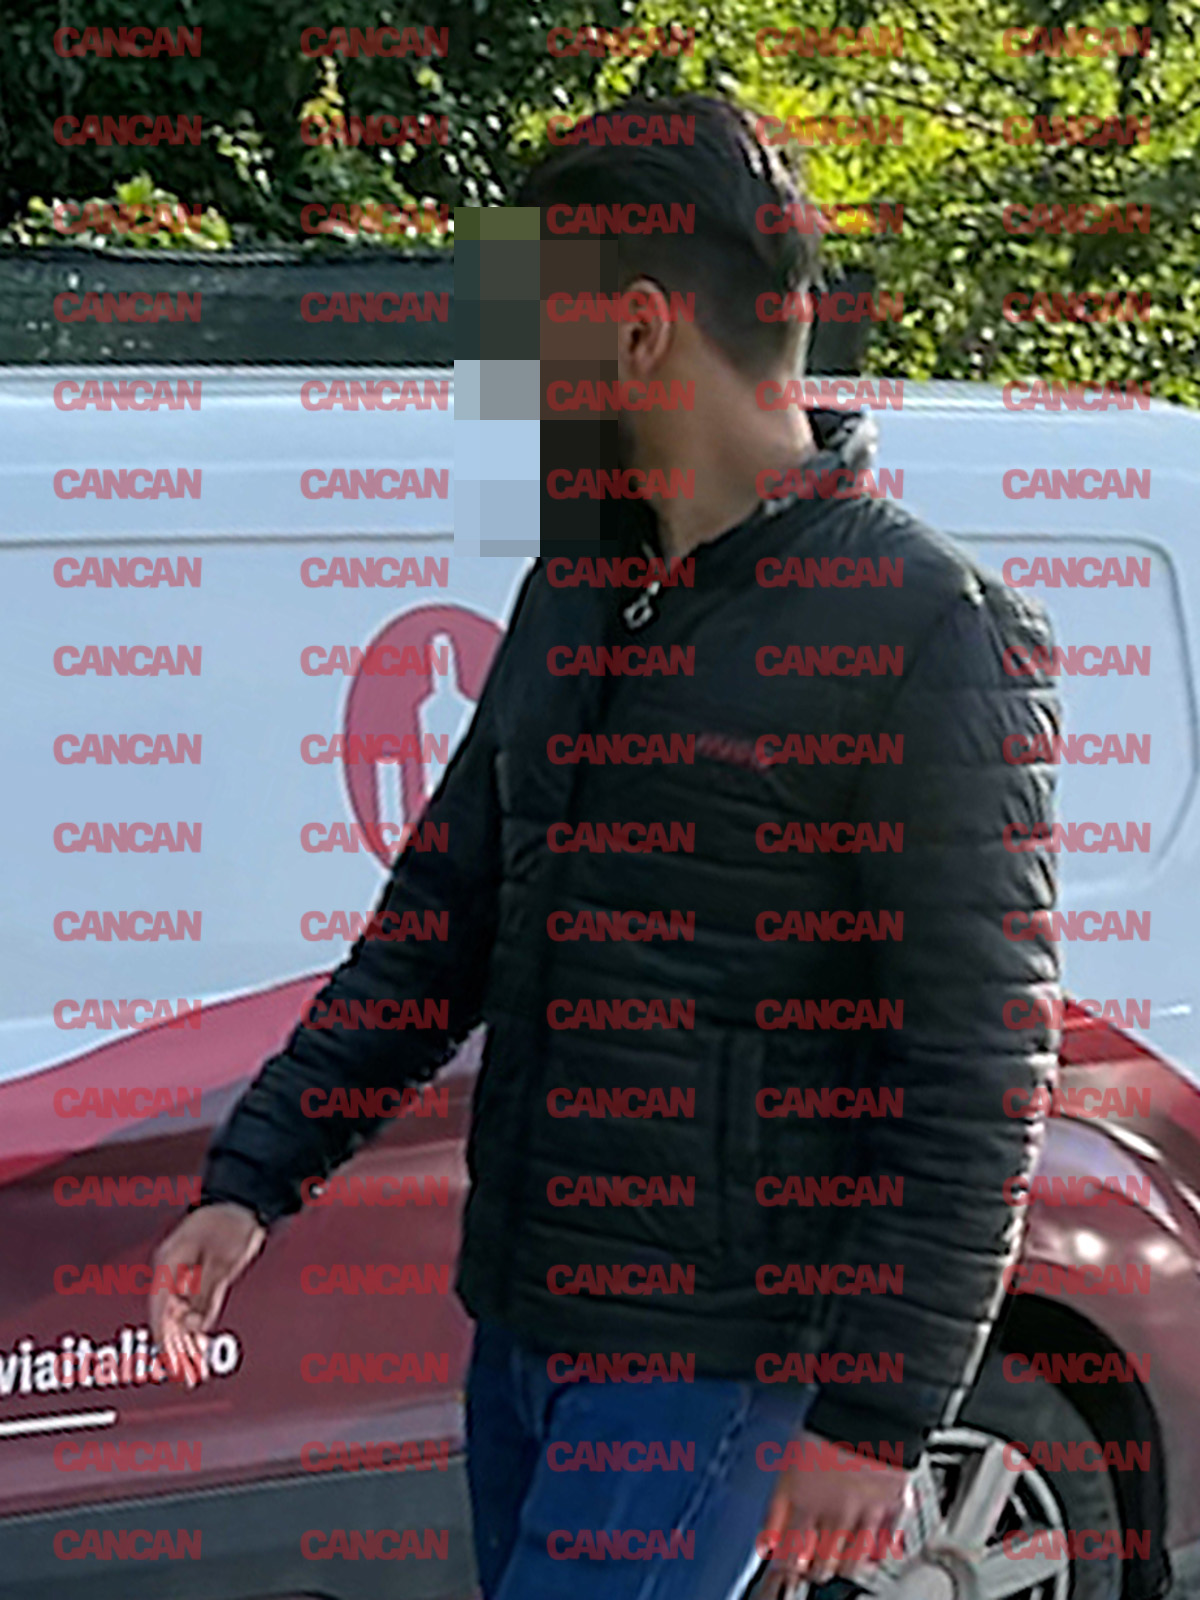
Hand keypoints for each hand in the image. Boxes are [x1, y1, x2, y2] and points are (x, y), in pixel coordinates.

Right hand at [148, 1202, 265, 1387]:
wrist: (244, 1200)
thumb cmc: (232, 1222)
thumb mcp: (222, 1259)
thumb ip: (205, 1292)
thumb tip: (192, 1325)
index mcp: (169, 1263)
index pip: (160, 1309)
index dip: (163, 1338)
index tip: (168, 1362)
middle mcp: (172, 1272)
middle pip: (167, 1318)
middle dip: (174, 1349)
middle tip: (184, 1377)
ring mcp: (184, 1276)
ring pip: (179, 1318)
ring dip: (184, 1345)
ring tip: (191, 1373)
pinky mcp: (199, 1279)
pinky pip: (193, 1310)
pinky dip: (195, 1331)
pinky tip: (199, 1350)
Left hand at [756, 1429, 912, 1593]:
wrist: (871, 1401)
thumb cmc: (827, 1424)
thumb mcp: (789, 1463)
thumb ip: (777, 1508)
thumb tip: (766, 1543)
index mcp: (803, 1499)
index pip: (787, 1555)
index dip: (784, 1566)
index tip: (783, 1564)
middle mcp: (834, 1511)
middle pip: (819, 1567)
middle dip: (811, 1567)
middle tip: (810, 1560)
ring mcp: (865, 1514)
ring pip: (849, 1566)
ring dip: (839, 1565)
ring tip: (836, 1555)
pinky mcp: (895, 1510)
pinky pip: (883, 1549)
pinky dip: (873, 1554)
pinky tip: (866, 1547)